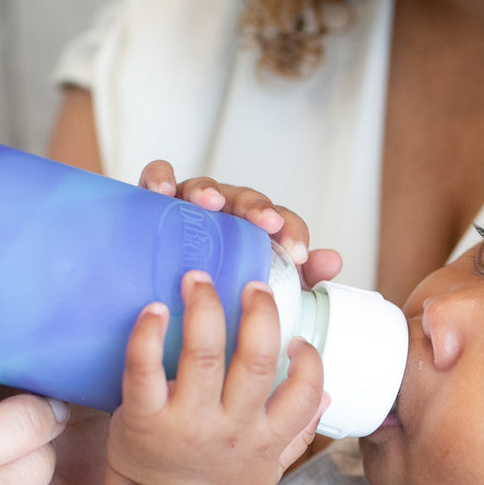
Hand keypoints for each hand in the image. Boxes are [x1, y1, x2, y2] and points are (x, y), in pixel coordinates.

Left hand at [108, 271, 325, 484]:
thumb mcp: (267, 469)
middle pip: (256, 362)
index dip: (309, 360)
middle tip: (254, 285)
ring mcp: (184, 424)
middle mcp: (228, 430)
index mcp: (264, 439)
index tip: (298, 337)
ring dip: (205, 308)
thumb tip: (328, 393)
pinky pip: (143, 370)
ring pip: (203, 356)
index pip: (304, 394)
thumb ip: (299, 431)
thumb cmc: (217, 483)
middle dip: (260, 314)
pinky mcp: (142, 418)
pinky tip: (156, 310)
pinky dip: (149, 335)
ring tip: (200, 278)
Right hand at [138, 160, 342, 287]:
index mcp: (252, 235)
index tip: (297, 253)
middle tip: (266, 224)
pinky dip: (158, 177)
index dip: (292, 231)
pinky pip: (155, 181)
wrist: (158, 306)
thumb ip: (299, 281)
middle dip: (257, 208)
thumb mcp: (257, 296)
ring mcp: (188, 209)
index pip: (280, 222)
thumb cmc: (213, 297)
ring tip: (211, 203)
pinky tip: (161, 192)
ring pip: (201, 187)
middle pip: (244, 200)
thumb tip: (331, 260)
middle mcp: (223, 216)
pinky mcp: (152, 205)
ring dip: (209, 189)